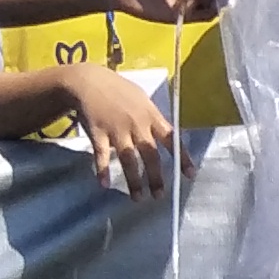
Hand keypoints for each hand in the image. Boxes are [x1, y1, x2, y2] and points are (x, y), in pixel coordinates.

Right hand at [56, 65, 177, 196]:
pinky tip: (104, 184)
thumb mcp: (141, 98)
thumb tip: (165, 137)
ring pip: (128, 159)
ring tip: (138, 198)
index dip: (182, 157)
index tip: (190, 175)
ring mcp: (117, 129)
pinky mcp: (98, 132)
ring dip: (134, 180)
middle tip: (159, 196)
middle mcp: (137, 124)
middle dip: (156, 177)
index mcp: (151, 115)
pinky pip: (101, 155)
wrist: (88, 80)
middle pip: (150, 154)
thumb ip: (152, 118)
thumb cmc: (118, 90)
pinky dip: (102, 170)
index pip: (172, 138)